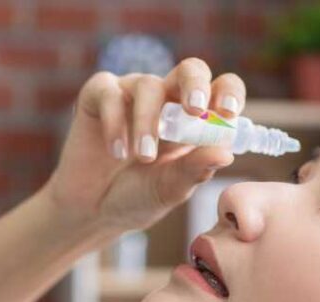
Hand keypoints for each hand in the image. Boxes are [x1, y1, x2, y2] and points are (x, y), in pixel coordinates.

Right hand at [41, 57, 245, 236]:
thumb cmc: (136, 198)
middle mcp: (166, 100)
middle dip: (195, 85)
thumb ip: (195, 170)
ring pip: (148, 86)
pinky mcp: (97, 96)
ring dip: (148, 122)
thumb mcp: (170, 189)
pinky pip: (109, 93)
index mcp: (194, 120)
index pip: (220, 90)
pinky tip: (116, 152)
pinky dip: (114, 122)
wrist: (91, 212)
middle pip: (190, 70)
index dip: (228, 93)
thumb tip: (226, 153)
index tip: (227, 113)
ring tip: (143, 158)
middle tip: (195, 111)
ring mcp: (131, 94)